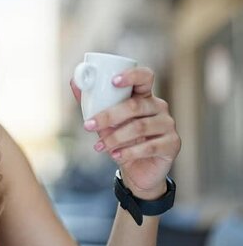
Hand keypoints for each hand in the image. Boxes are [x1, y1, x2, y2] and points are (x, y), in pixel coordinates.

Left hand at [70, 67, 180, 198]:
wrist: (138, 170)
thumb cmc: (121, 139)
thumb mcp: (105, 120)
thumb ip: (91, 102)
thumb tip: (74, 81)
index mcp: (144, 96)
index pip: (145, 77)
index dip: (131, 76)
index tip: (112, 81)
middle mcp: (159, 107)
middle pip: (135, 105)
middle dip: (108, 116)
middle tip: (87, 126)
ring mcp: (168, 125)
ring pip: (140, 127)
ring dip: (114, 137)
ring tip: (98, 146)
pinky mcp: (172, 144)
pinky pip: (150, 147)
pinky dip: (128, 152)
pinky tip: (115, 156)